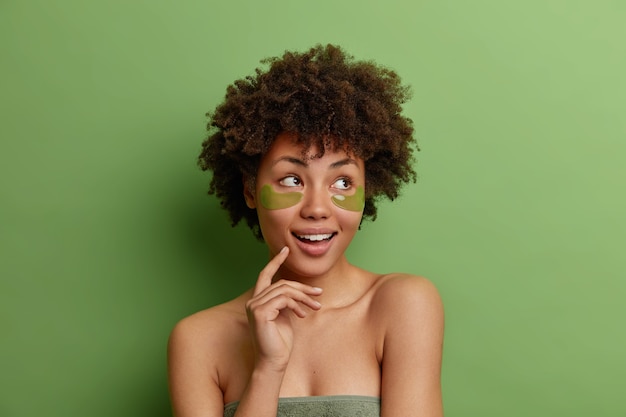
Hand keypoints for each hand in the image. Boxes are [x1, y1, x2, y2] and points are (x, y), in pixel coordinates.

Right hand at [245, 246, 322, 371]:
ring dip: (303, 297)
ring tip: (316, 306)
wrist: (274, 362)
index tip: (286, 250)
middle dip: (302, 288)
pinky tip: (303, 315)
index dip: (275, 261)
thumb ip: (287, 302)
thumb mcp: (286, 317)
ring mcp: (254, 306)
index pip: (265, 275)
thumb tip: (298, 291)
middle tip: (319, 293)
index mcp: (258, 301)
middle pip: (281, 283)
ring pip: (284, 290)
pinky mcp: (260, 313)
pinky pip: (283, 300)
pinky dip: (296, 305)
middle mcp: (253, 301)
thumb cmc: (280, 342)